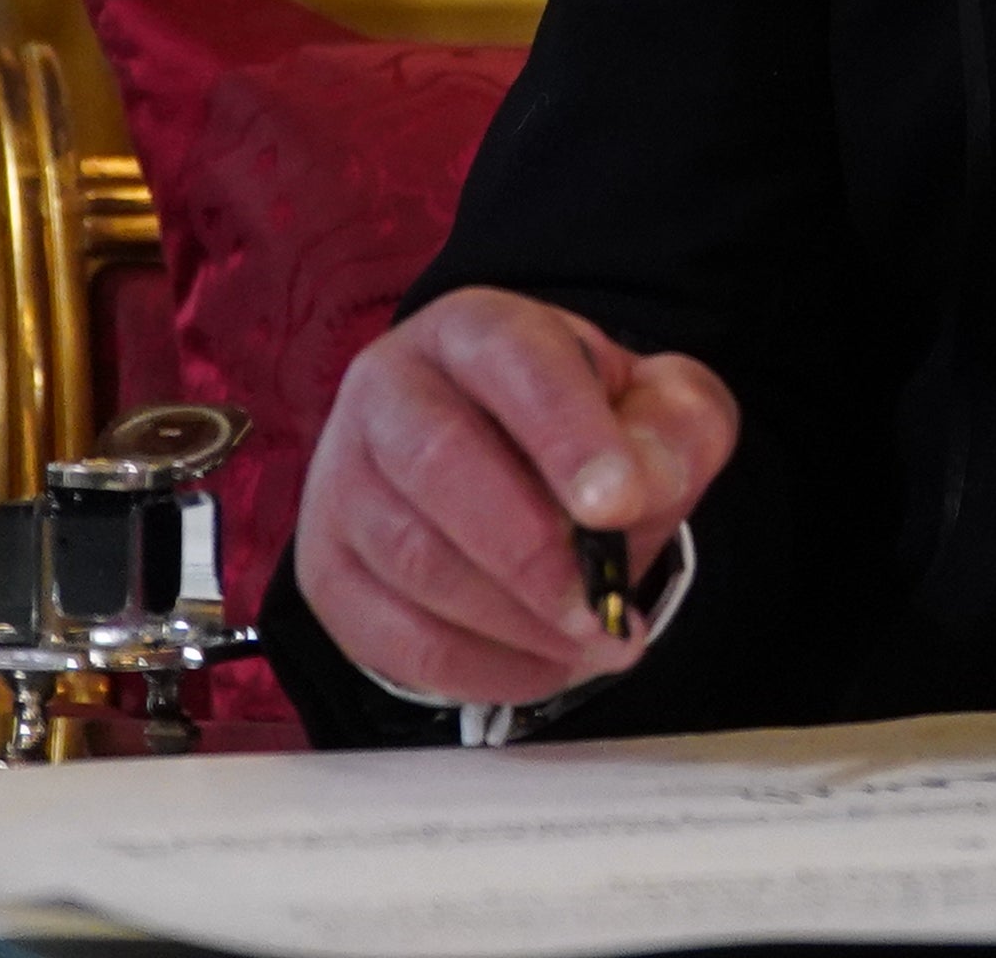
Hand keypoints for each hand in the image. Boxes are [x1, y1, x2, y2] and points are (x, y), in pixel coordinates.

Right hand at [289, 285, 738, 712]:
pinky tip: (544, 668)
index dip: (565, 433)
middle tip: (603, 608)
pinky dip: (475, 667)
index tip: (618, 505)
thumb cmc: (593, 432)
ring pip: (409, 557)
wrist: (523, 469)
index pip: (512, 361)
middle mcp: (389, 389)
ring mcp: (342, 479)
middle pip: (438, 463)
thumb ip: (668, 433)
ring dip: (510, 620)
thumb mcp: (660, 408)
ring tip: (593, 641)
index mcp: (474, 328)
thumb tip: (632, 493)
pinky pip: (388, 635)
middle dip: (531, 551)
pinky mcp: (327, 568)